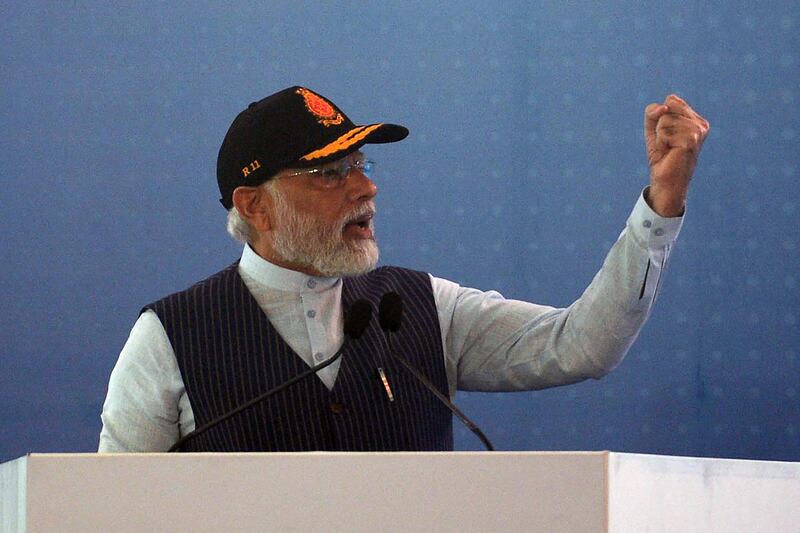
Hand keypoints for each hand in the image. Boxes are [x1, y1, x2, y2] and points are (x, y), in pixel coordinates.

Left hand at [644, 94, 709, 216]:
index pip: (671, 100)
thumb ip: (652, 112)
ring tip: (669, 148)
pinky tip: (670, 152)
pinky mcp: (691, 140)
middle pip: (668, 107)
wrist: (665, 180)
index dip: (660, 117)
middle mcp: (701, 124)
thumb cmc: (661, 155)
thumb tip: (663, 108)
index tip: (666, 134)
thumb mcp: (653, 128)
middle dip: (660, 127)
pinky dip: (661, 142)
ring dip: (661, 136)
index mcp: (696, 119)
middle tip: (667, 144)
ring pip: (665, 119)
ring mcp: (698, 131)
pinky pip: (664, 131)